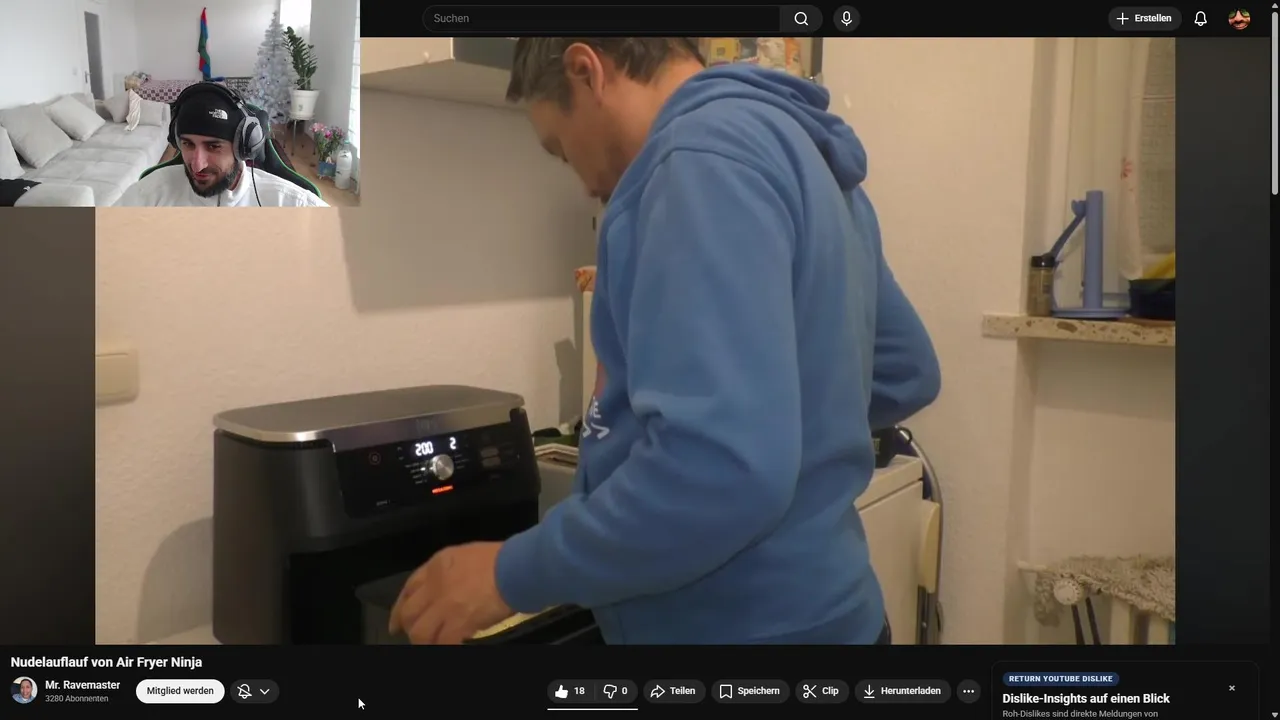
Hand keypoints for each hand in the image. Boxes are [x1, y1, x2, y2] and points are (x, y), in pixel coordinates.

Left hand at [388, 542, 512, 644]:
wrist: (516, 567)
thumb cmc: (499, 558)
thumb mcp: (465, 555)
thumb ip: (450, 570)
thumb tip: (447, 587)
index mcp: (436, 565)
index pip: (408, 588)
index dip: (399, 608)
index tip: (397, 622)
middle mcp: (435, 585)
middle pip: (409, 613)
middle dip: (409, 627)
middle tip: (414, 637)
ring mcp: (444, 605)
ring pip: (420, 632)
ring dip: (425, 641)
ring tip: (433, 644)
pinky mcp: (458, 622)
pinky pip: (443, 643)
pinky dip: (444, 647)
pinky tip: (451, 646)